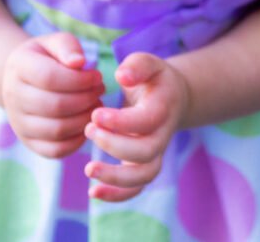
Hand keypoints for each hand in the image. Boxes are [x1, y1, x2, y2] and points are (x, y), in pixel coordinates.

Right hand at [1, 32, 105, 158]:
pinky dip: (77, 140)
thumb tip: (79, 62)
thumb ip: (67, 47)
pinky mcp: (28, 142)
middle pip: (55, 106)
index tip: (97, 76)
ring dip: (84, 119)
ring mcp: (19, 123)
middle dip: (86, 99)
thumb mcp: (54, 42)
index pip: (50, 78)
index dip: (80, 79)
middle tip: (100, 90)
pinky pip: (55, 150)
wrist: (22, 80)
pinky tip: (87, 123)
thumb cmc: (46, 58)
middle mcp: (13, 97)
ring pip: (57, 130)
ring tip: (96, 105)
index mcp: (19, 68)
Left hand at [82, 52, 189, 201]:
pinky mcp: (145, 165)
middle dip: (115, 145)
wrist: (170, 97)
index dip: (121, 122)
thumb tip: (121, 76)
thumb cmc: (152, 78)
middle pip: (146, 152)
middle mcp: (163, 134)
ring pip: (144, 175)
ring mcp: (156, 152)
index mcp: (164, 107)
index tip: (95, 114)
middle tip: (89, 129)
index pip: (146, 121)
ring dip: (116, 177)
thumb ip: (136, 65)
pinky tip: (93, 192)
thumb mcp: (148, 63)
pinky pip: (137, 188)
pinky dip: (117, 195)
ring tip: (88, 169)